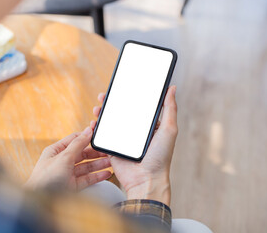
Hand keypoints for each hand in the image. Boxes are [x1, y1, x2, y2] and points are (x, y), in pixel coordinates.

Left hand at [25, 127, 111, 190]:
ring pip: (86, 167)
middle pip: (82, 154)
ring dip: (98, 164)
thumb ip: (78, 144)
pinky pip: (87, 179)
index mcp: (56, 151)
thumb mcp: (63, 157)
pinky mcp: (72, 186)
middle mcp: (61, 161)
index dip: (86, 137)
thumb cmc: (46, 178)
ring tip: (111, 162)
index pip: (74, 140)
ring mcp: (67, 174)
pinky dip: (97, 176)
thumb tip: (87, 131)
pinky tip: (106, 173)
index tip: (99, 135)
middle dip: (95, 153)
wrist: (41, 202)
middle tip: (108, 151)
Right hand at [91, 86, 177, 204]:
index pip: (136, 106)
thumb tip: (172, 88)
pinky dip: (96, 128)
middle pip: (119, 112)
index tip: (120, 87)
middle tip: (104, 96)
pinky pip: (102, 136)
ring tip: (98, 108)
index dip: (127, 96)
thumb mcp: (169, 129)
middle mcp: (134, 132)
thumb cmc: (161, 157)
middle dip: (110, 103)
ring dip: (101, 113)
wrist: (146, 180)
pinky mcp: (112, 148)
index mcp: (147, 126)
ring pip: (109, 122)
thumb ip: (170, 108)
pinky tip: (94, 122)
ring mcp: (122, 140)